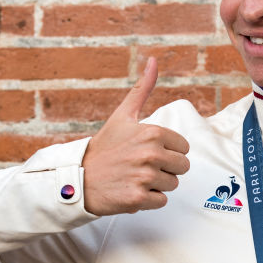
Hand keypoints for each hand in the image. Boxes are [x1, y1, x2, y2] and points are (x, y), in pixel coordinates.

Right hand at [81, 57, 190, 215]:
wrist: (78, 178)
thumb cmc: (105, 147)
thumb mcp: (123, 115)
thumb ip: (142, 89)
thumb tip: (153, 60)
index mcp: (152, 132)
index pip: (184, 148)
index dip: (168, 151)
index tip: (147, 152)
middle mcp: (151, 154)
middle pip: (182, 167)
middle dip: (165, 169)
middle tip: (141, 167)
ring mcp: (145, 177)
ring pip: (173, 185)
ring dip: (156, 185)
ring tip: (134, 178)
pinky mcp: (138, 199)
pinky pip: (161, 201)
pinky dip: (148, 200)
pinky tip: (131, 191)